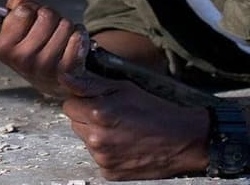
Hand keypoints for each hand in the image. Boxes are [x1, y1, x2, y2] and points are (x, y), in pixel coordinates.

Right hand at [0, 0, 89, 98]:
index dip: (32, 9)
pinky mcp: (67, 72)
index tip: (32, 19)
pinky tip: (74, 42)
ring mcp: (45, 67)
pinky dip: (80, 35)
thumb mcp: (21, 28)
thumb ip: (19, 4)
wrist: (54, 82)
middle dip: (51, 16)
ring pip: (65, 25)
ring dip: (66, 26)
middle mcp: (22, 60)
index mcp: (4, 48)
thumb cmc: (36, 49)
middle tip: (50, 28)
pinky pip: (77, 39)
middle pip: (47, 15)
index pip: (24, 10)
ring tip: (61, 37)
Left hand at [61, 71, 207, 179]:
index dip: (82, 101)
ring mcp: (103, 158)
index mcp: (97, 114)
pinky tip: (125, 145)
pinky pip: (98, 158)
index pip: (68, 105)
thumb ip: (91, 84)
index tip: (95, 101)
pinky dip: (107, 152)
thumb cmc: (156, 110)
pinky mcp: (110, 172)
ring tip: (121, 130)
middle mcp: (96, 138)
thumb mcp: (124, 88)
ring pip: (85, 141)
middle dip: (87, 118)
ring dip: (96, 135)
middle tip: (111, 116)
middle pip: (75, 123)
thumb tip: (66, 77)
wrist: (183, 140)